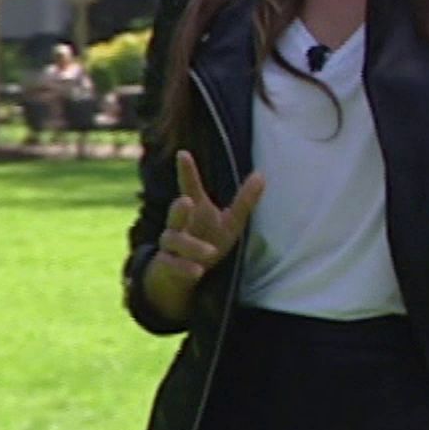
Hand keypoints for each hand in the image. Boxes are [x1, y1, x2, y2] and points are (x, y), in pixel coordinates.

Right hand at [149, 150, 265, 293]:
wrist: (181, 276)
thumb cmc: (207, 242)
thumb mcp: (230, 223)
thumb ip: (244, 201)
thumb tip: (261, 174)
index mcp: (194, 211)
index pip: (189, 188)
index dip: (186, 171)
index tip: (183, 153)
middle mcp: (178, 225)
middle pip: (175, 214)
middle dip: (179, 208)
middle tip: (186, 201)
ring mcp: (170, 246)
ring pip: (175, 241)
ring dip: (192, 247)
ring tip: (210, 253)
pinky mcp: (167, 266)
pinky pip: (172, 266)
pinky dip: (184, 268)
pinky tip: (198, 271)